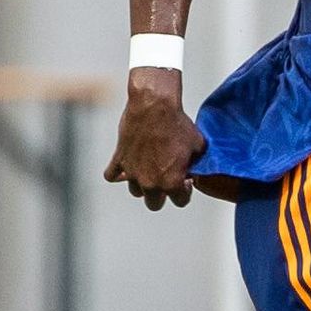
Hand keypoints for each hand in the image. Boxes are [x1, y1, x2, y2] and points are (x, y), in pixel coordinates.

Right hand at [104, 74, 208, 209]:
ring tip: (150, 168)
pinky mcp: (118, 160)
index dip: (185, 191)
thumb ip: (195, 165)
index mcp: (171, 183)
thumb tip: (194, 170)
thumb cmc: (179, 125)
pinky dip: (118, 173)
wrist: (155, 106)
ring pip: (136, 191)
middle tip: (167, 178)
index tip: (186, 179)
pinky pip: (112, 175)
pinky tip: (129, 164)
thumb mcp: (198, 147)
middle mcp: (150, 183)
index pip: (180, 202)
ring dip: (143, 184)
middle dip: (162, 194)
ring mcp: (131, 172)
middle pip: (154, 204)